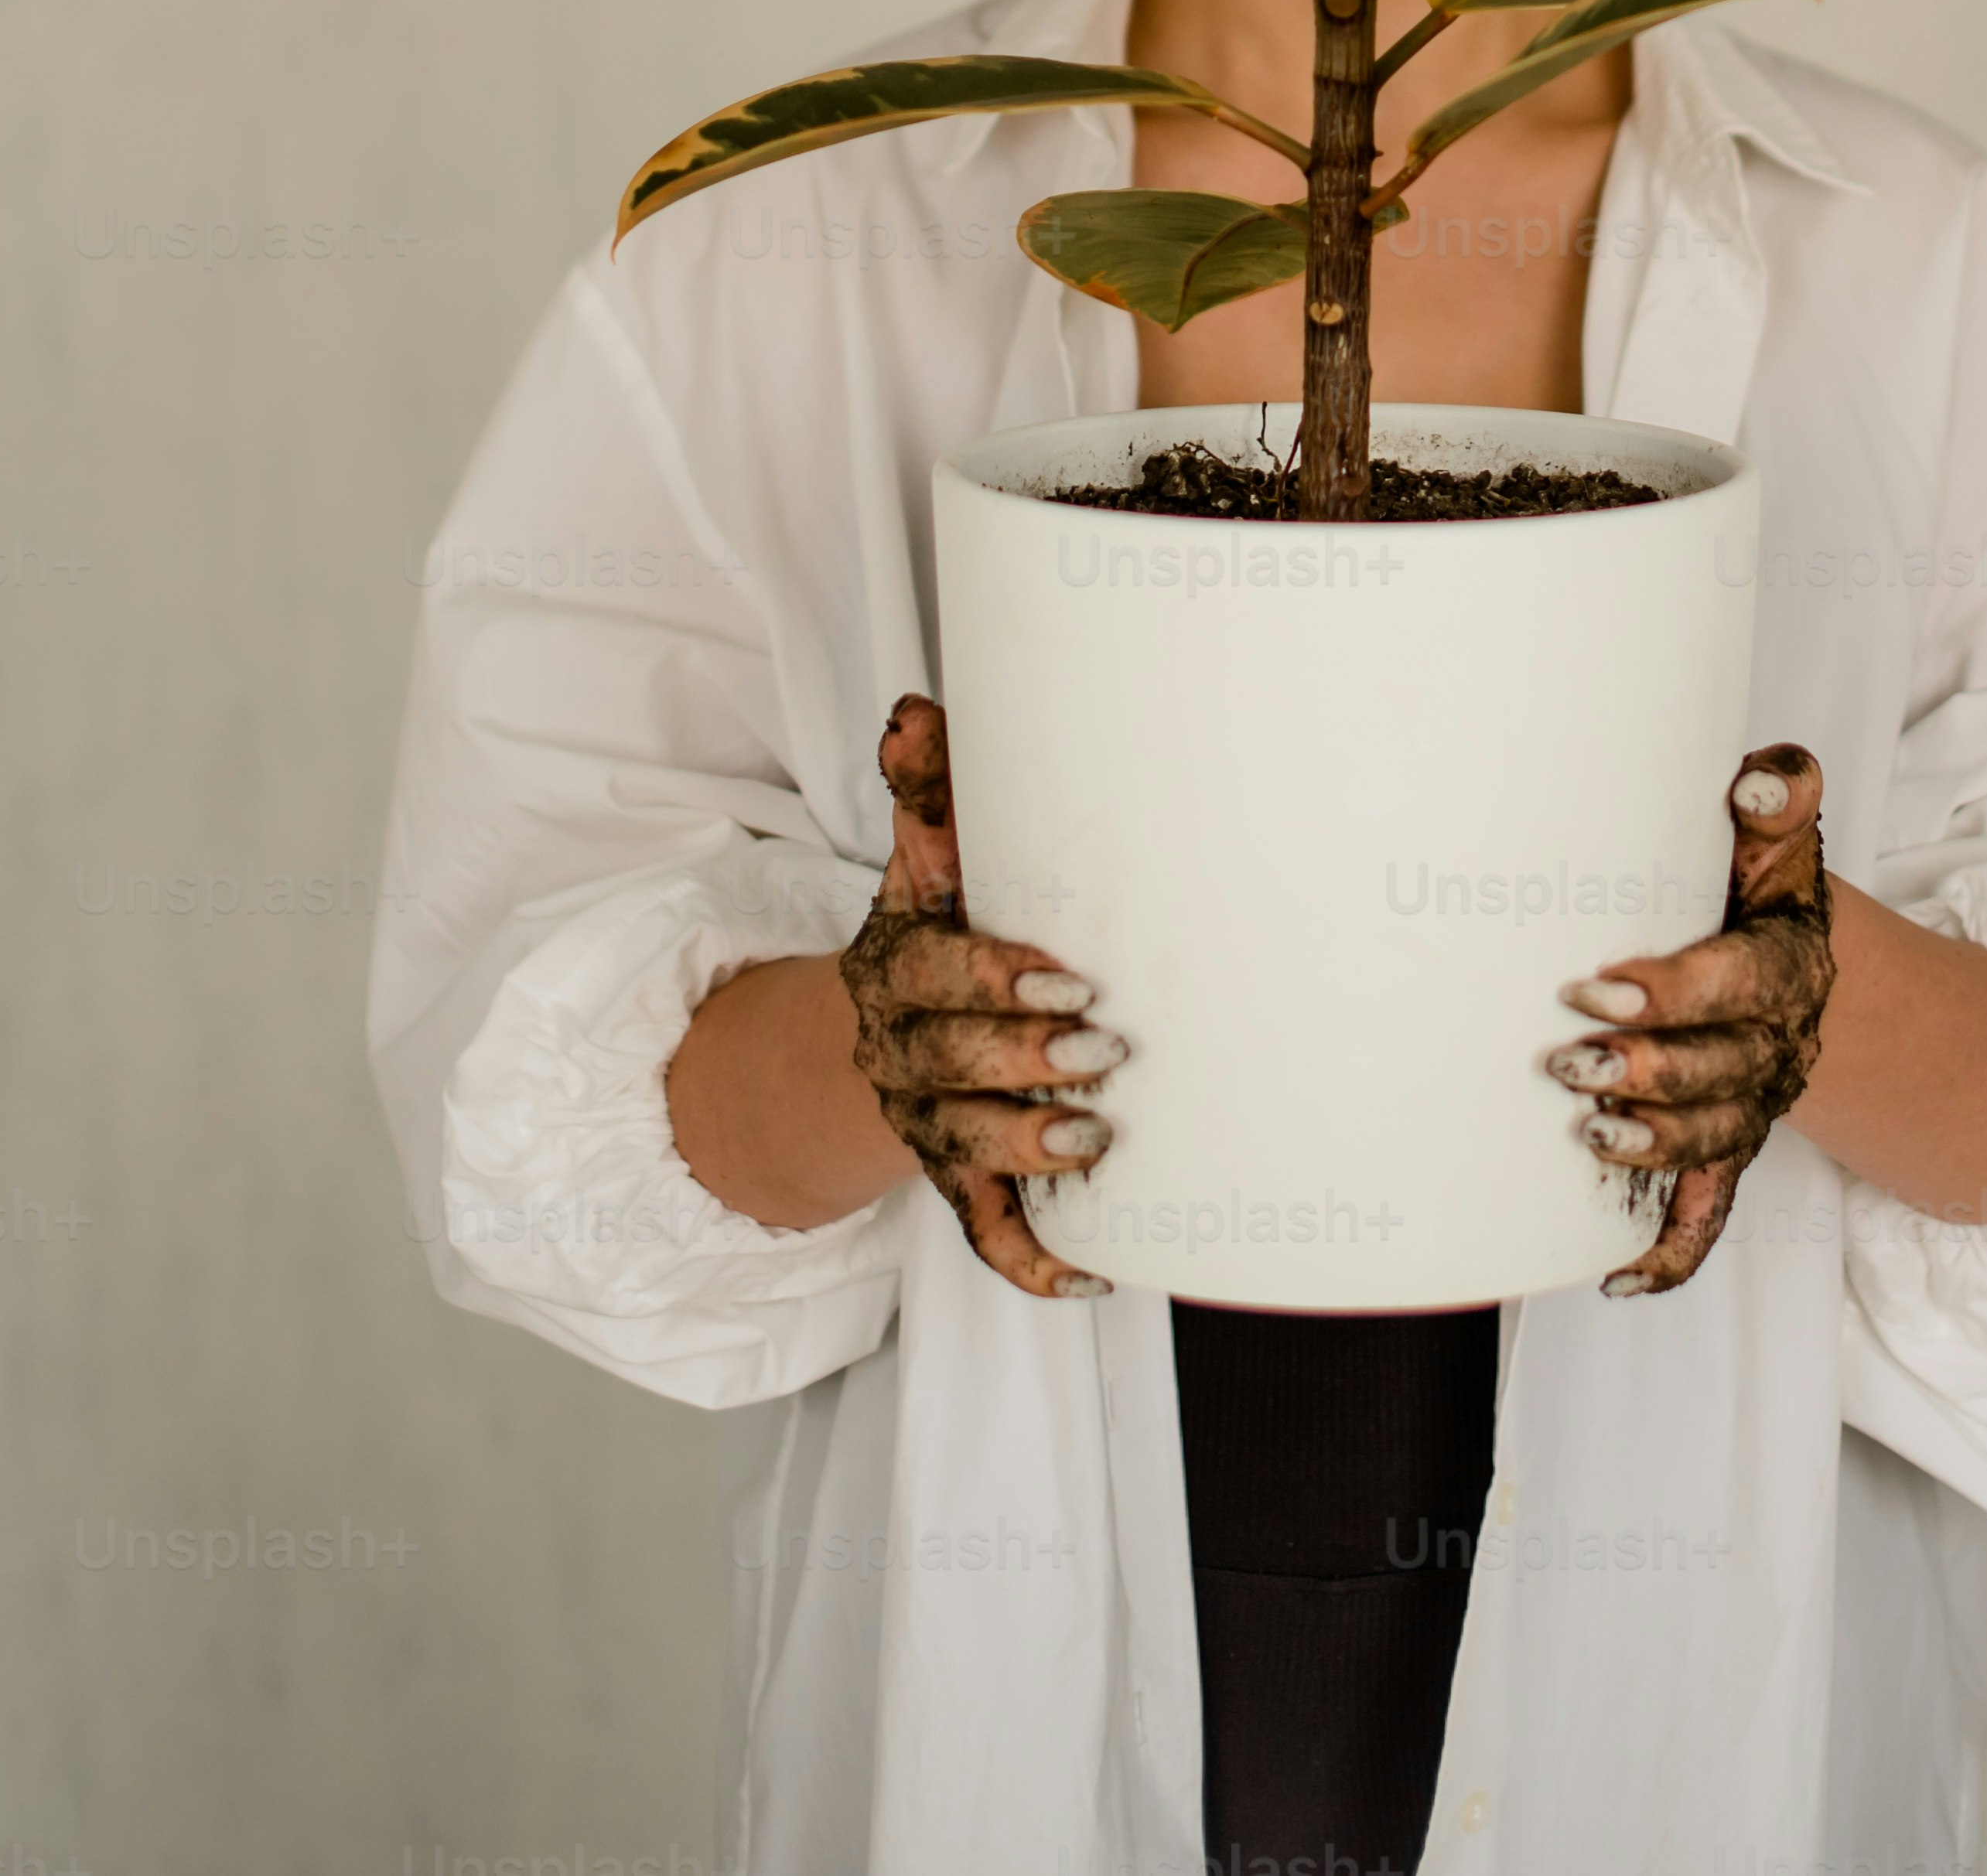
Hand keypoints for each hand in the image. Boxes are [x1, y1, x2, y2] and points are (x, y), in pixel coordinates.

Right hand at [838, 693, 1122, 1300]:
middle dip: (1020, 1063)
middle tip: (1100, 1053)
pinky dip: (1032, 1259)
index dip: (990, 981)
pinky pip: (985, 1234)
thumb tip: (913, 712)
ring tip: (1094, 1138)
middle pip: (947, 1068)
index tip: (1065, 979)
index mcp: (891, 969)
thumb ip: (927, 791)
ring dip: (1028, 1148)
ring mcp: (927, 1125)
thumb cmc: (938, 928)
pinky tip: (1089, 1273)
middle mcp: (900, 1055)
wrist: (885, 1028)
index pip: (928, 977)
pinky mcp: (958, 1181)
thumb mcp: (929, 858)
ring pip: (965, 1150)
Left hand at [1546, 742, 1834, 1297]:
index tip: (1596, 986)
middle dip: (1646, 1074)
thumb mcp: (1777, 843)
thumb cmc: (1763, 896)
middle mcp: (1773, 1049)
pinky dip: (1671, 1256)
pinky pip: (1709, 1217)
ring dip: (1651, 1146)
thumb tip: (1765, 776)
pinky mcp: (1727, 1152)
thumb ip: (1777, 798)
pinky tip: (1616, 1279)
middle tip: (1568, 1058)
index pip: (1732, 988)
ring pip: (1711, 1145)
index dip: (1669, 995)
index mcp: (1784, 970)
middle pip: (1718, 1076)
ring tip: (1589, 1132)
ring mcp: (1749, 1109)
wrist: (1801, 969)